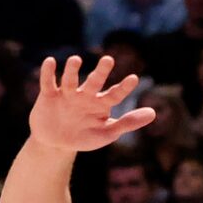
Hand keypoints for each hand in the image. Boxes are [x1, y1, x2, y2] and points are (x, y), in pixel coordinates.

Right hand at [30, 56, 157, 155]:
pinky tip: (51, 61)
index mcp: (100, 103)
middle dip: (101, 72)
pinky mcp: (48, 96)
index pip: (115, 94)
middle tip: (108, 60)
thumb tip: (153, 113)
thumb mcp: (107, 133)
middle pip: (94, 82)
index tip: (134, 79)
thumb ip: (128, 123)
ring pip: (70, 80)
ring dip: (72, 70)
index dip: (124, 88)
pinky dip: (48, 73)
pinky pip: (48, 82)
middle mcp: (85, 95)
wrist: (57, 143)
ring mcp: (67, 94)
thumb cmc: (85, 136)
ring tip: (76, 60)